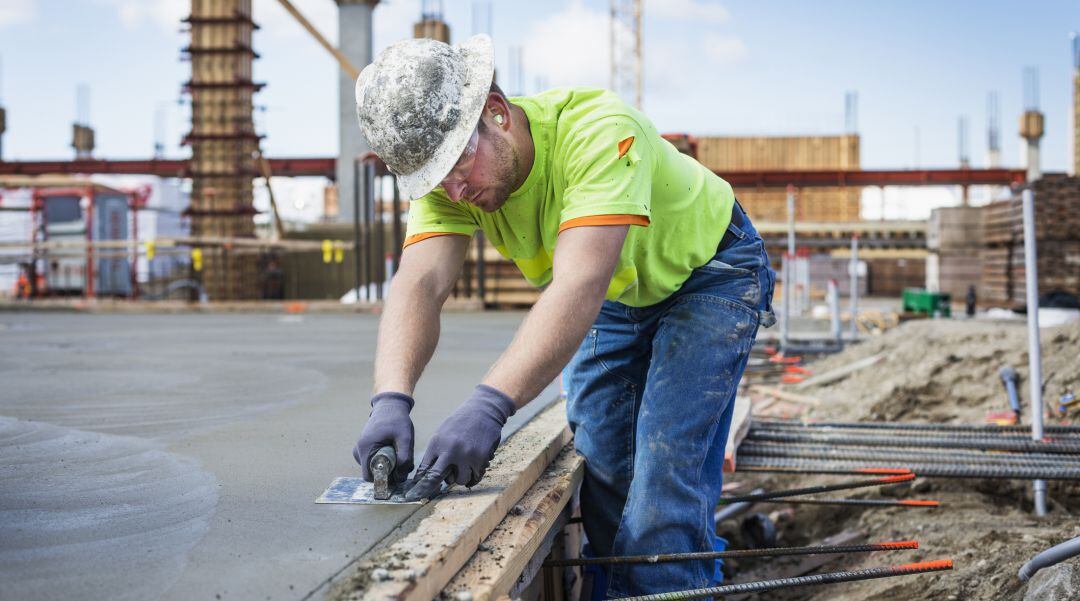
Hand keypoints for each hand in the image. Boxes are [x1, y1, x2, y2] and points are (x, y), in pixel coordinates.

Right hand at [353, 392, 414, 482]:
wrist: (390, 405)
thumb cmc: (397, 420)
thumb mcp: (405, 438)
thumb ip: (404, 458)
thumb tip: (400, 477)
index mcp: (365, 448)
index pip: (369, 477)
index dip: (383, 480)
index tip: (397, 475)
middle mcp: (358, 450)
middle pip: (372, 473)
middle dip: (388, 473)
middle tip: (402, 464)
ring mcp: (360, 448)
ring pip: (373, 467)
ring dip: (387, 466)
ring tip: (399, 454)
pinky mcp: (364, 447)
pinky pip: (373, 461)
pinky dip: (384, 460)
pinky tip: (394, 451)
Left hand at [404, 384, 516, 500]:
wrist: (483, 410)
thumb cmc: (461, 422)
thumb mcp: (442, 433)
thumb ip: (436, 452)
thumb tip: (427, 474)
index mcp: (437, 443)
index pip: (424, 470)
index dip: (418, 484)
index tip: (412, 494)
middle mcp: (450, 450)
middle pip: (436, 479)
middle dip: (430, 488)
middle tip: (426, 495)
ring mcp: (466, 455)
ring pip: (459, 481)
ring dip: (460, 478)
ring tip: (462, 469)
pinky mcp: (480, 458)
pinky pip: (475, 477)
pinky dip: (474, 476)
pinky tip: (474, 469)